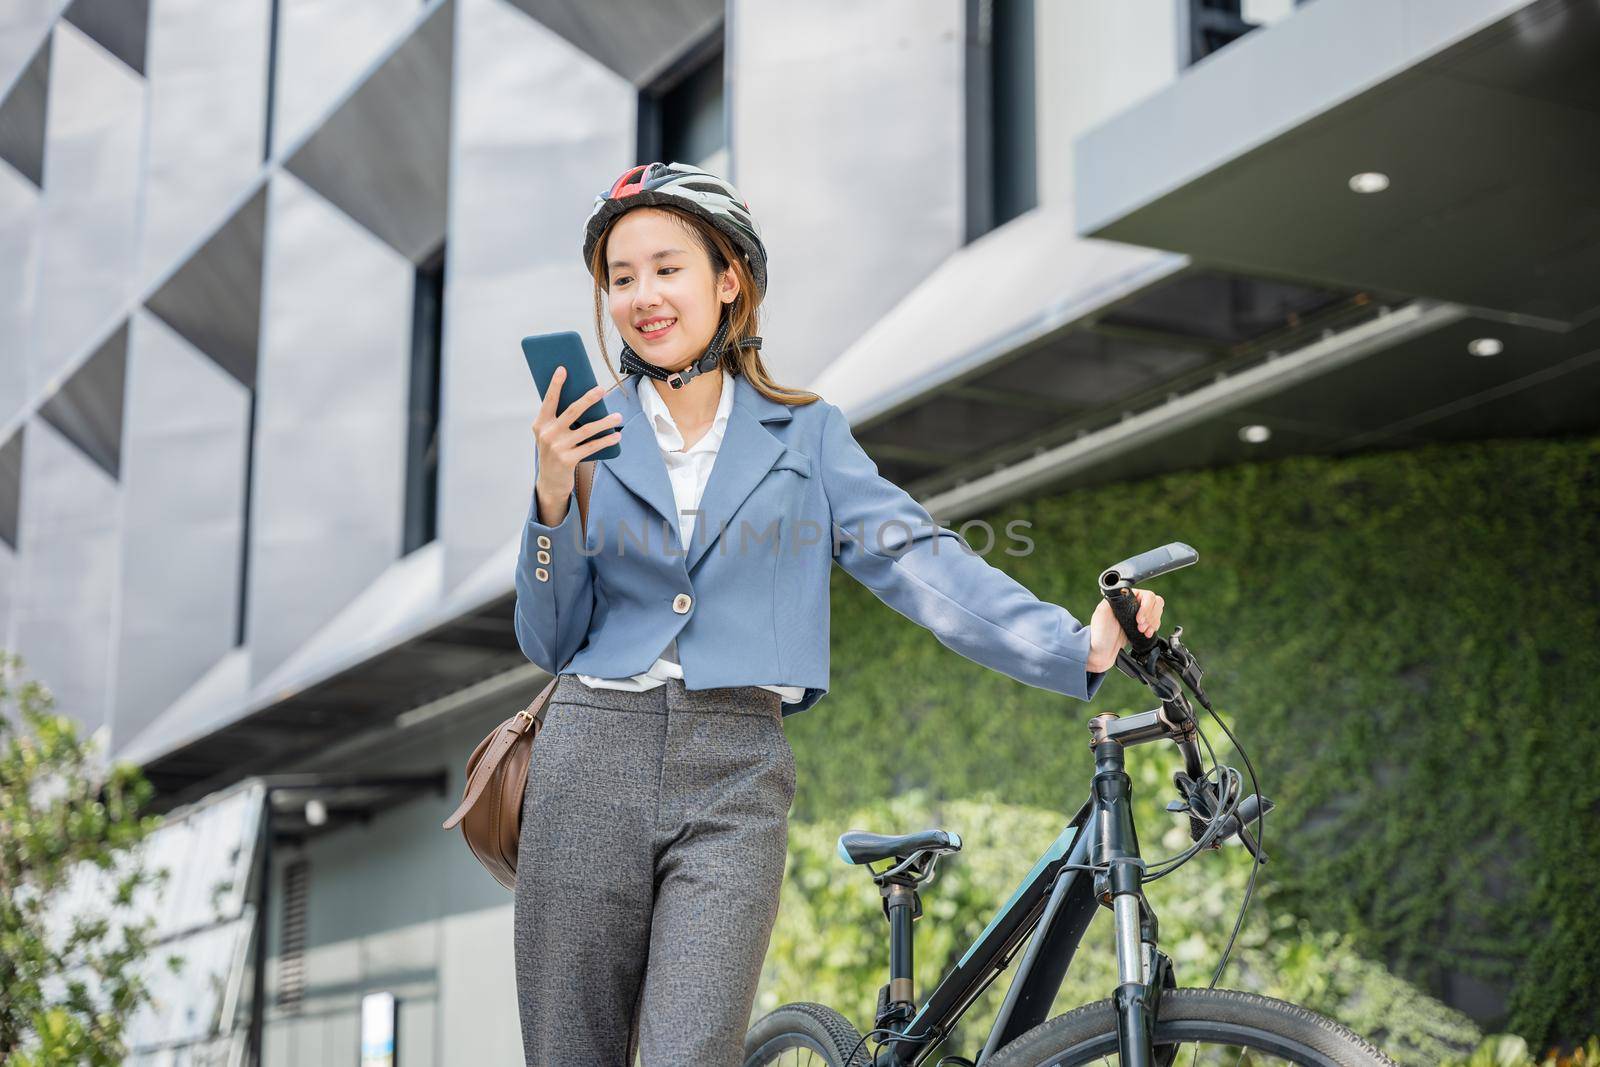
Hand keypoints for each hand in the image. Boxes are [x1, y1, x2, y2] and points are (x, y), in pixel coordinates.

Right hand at [533, 365, 622, 501]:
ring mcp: (557, 447)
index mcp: (540, 423)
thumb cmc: (554, 450)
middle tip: (602, 389)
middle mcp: (547, 434)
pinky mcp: (568, 460)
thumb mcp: (551, 434)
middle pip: (572, 411)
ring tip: (618, 417)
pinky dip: (606, 440)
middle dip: (588, 399)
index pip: (549, 400)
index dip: (555, 384)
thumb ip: (562, 419)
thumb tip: (588, 400)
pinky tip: (616, 436)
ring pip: (586, 430)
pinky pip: (591, 447)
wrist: (550, 481)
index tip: (563, 369)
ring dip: (605, 422)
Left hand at [1086, 588, 1164, 672]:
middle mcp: (1133, 605)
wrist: (1101, 652)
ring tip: (1143, 631)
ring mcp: (1138, 615)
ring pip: (1157, 612)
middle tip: (1140, 627)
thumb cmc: (1099, 633)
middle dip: (1151, 616)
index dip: (1146, 607)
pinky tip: (1147, 634)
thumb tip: (1121, 589)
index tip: (1139, 619)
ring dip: (1153, 622)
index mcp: (1125, 599)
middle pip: (1155, 603)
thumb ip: (1112, 598)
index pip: (1146, 595)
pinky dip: (1154, 628)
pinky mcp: (1141, 626)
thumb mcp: (1102, 612)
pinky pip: (1155, 623)